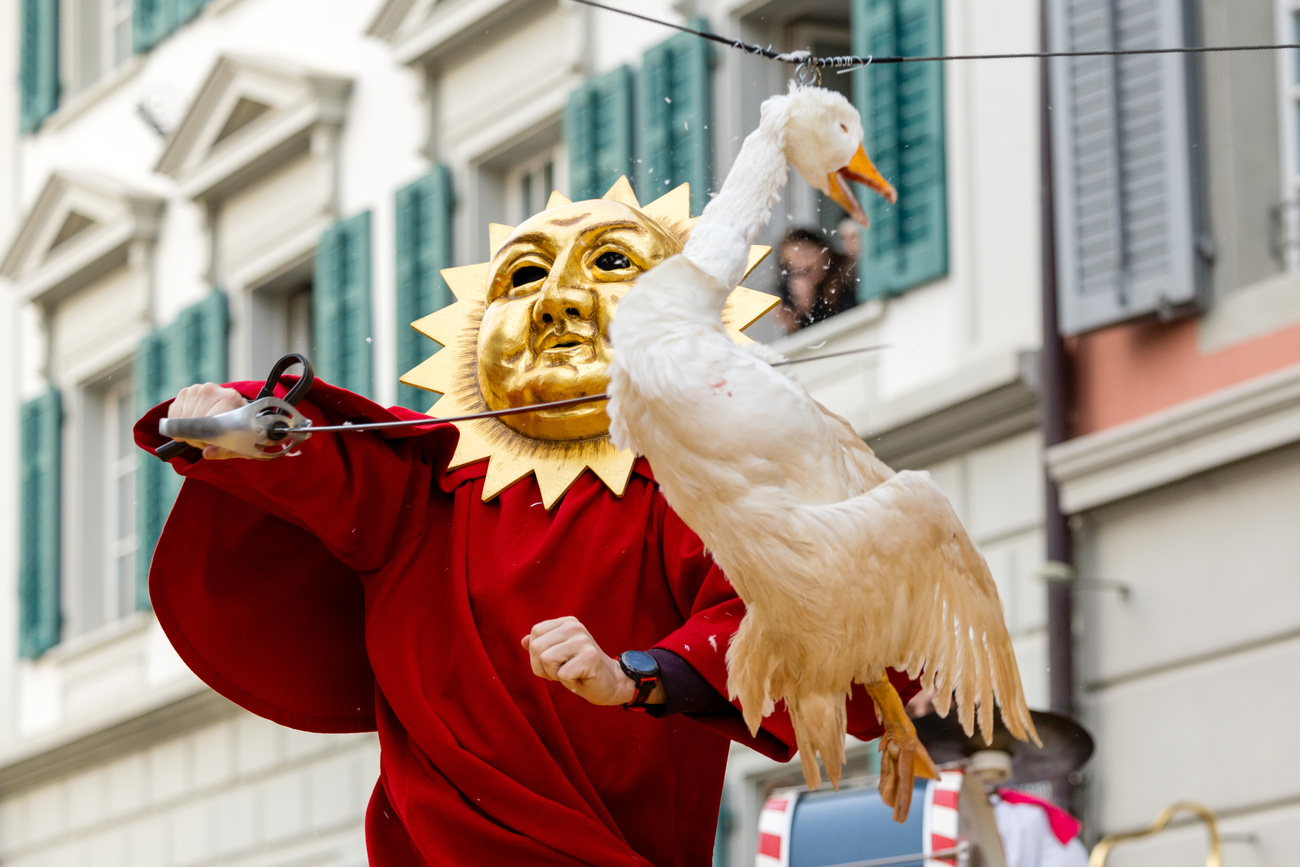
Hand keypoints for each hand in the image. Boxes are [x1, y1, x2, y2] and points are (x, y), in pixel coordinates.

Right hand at [168, 382, 249, 459]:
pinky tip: (193, 424)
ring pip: (181, 419)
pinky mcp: (185, 392)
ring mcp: (197, 389)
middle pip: (192, 421)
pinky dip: (179, 423)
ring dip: (188, 430)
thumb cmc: (241, 431)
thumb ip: (223, 451)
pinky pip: (174, 415)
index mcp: (229, 399)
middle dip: (196, 436)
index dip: (203, 439)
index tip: (206, 445)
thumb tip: (207, 453)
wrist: (241, 415)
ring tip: (203, 431)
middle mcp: (212, 390)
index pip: (206, 423)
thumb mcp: (238, 446)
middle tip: (207, 440)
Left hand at [521, 616, 637, 705]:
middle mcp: (575, 627)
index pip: (535, 633)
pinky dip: (568, 683)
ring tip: (571, 674)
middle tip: (561, 672)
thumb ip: (542, 646)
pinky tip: (580, 679)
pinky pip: (562, 674)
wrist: (610, 683)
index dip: (536, 654)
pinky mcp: (590, 656)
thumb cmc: (580, 669)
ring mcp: (583, 640)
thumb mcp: (558, 655)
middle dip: (542, 668)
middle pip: (537, 647)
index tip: (554, 663)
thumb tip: (523, 641)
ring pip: (546, 659)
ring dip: (555, 675)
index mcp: (567, 622)